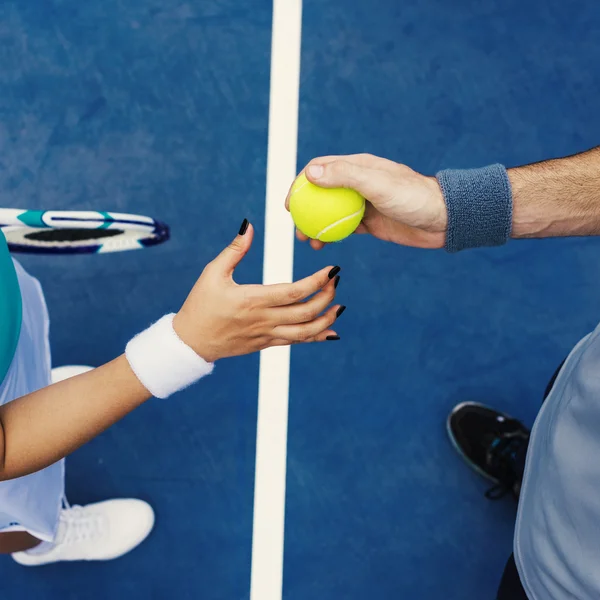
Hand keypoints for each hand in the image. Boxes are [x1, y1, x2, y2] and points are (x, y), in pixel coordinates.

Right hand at [173, 220, 342, 361]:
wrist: (191, 342)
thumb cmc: (200, 305)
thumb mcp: (213, 273)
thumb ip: (234, 250)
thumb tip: (249, 225)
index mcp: (253, 300)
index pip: (295, 292)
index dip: (318, 281)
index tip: (333, 269)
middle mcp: (264, 320)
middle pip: (306, 312)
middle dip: (327, 297)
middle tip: (336, 281)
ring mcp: (266, 335)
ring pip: (305, 332)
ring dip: (326, 320)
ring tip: (339, 307)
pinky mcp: (266, 344)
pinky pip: (296, 342)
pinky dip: (316, 337)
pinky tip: (331, 332)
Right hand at [285, 154, 447, 248]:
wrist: (444, 219)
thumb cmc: (413, 197)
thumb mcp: (378, 184)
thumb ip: (345, 176)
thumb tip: (311, 174)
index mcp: (358, 166)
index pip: (320, 169)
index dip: (300, 184)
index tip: (291, 205)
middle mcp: (358, 183)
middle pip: (321, 193)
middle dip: (304, 209)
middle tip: (296, 228)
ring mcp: (363, 204)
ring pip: (330, 213)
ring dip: (315, 226)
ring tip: (307, 242)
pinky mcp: (370, 223)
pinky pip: (344, 228)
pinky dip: (331, 236)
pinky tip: (323, 246)